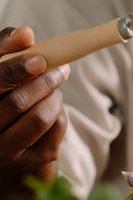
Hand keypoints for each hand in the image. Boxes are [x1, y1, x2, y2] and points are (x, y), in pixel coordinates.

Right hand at [0, 26, 68, 191]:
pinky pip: (55, 132)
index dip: (15, 69)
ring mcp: (4, 153)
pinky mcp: (28, 166)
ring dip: (53, 97)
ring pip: (38, 117)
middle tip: (60, 70)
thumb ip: (6, 50)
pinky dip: (60, 114)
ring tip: (54, 89)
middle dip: (44, 81)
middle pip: (16, 102)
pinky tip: (54, 109)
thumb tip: (26, 33)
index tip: (40, 58)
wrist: (6, 160)